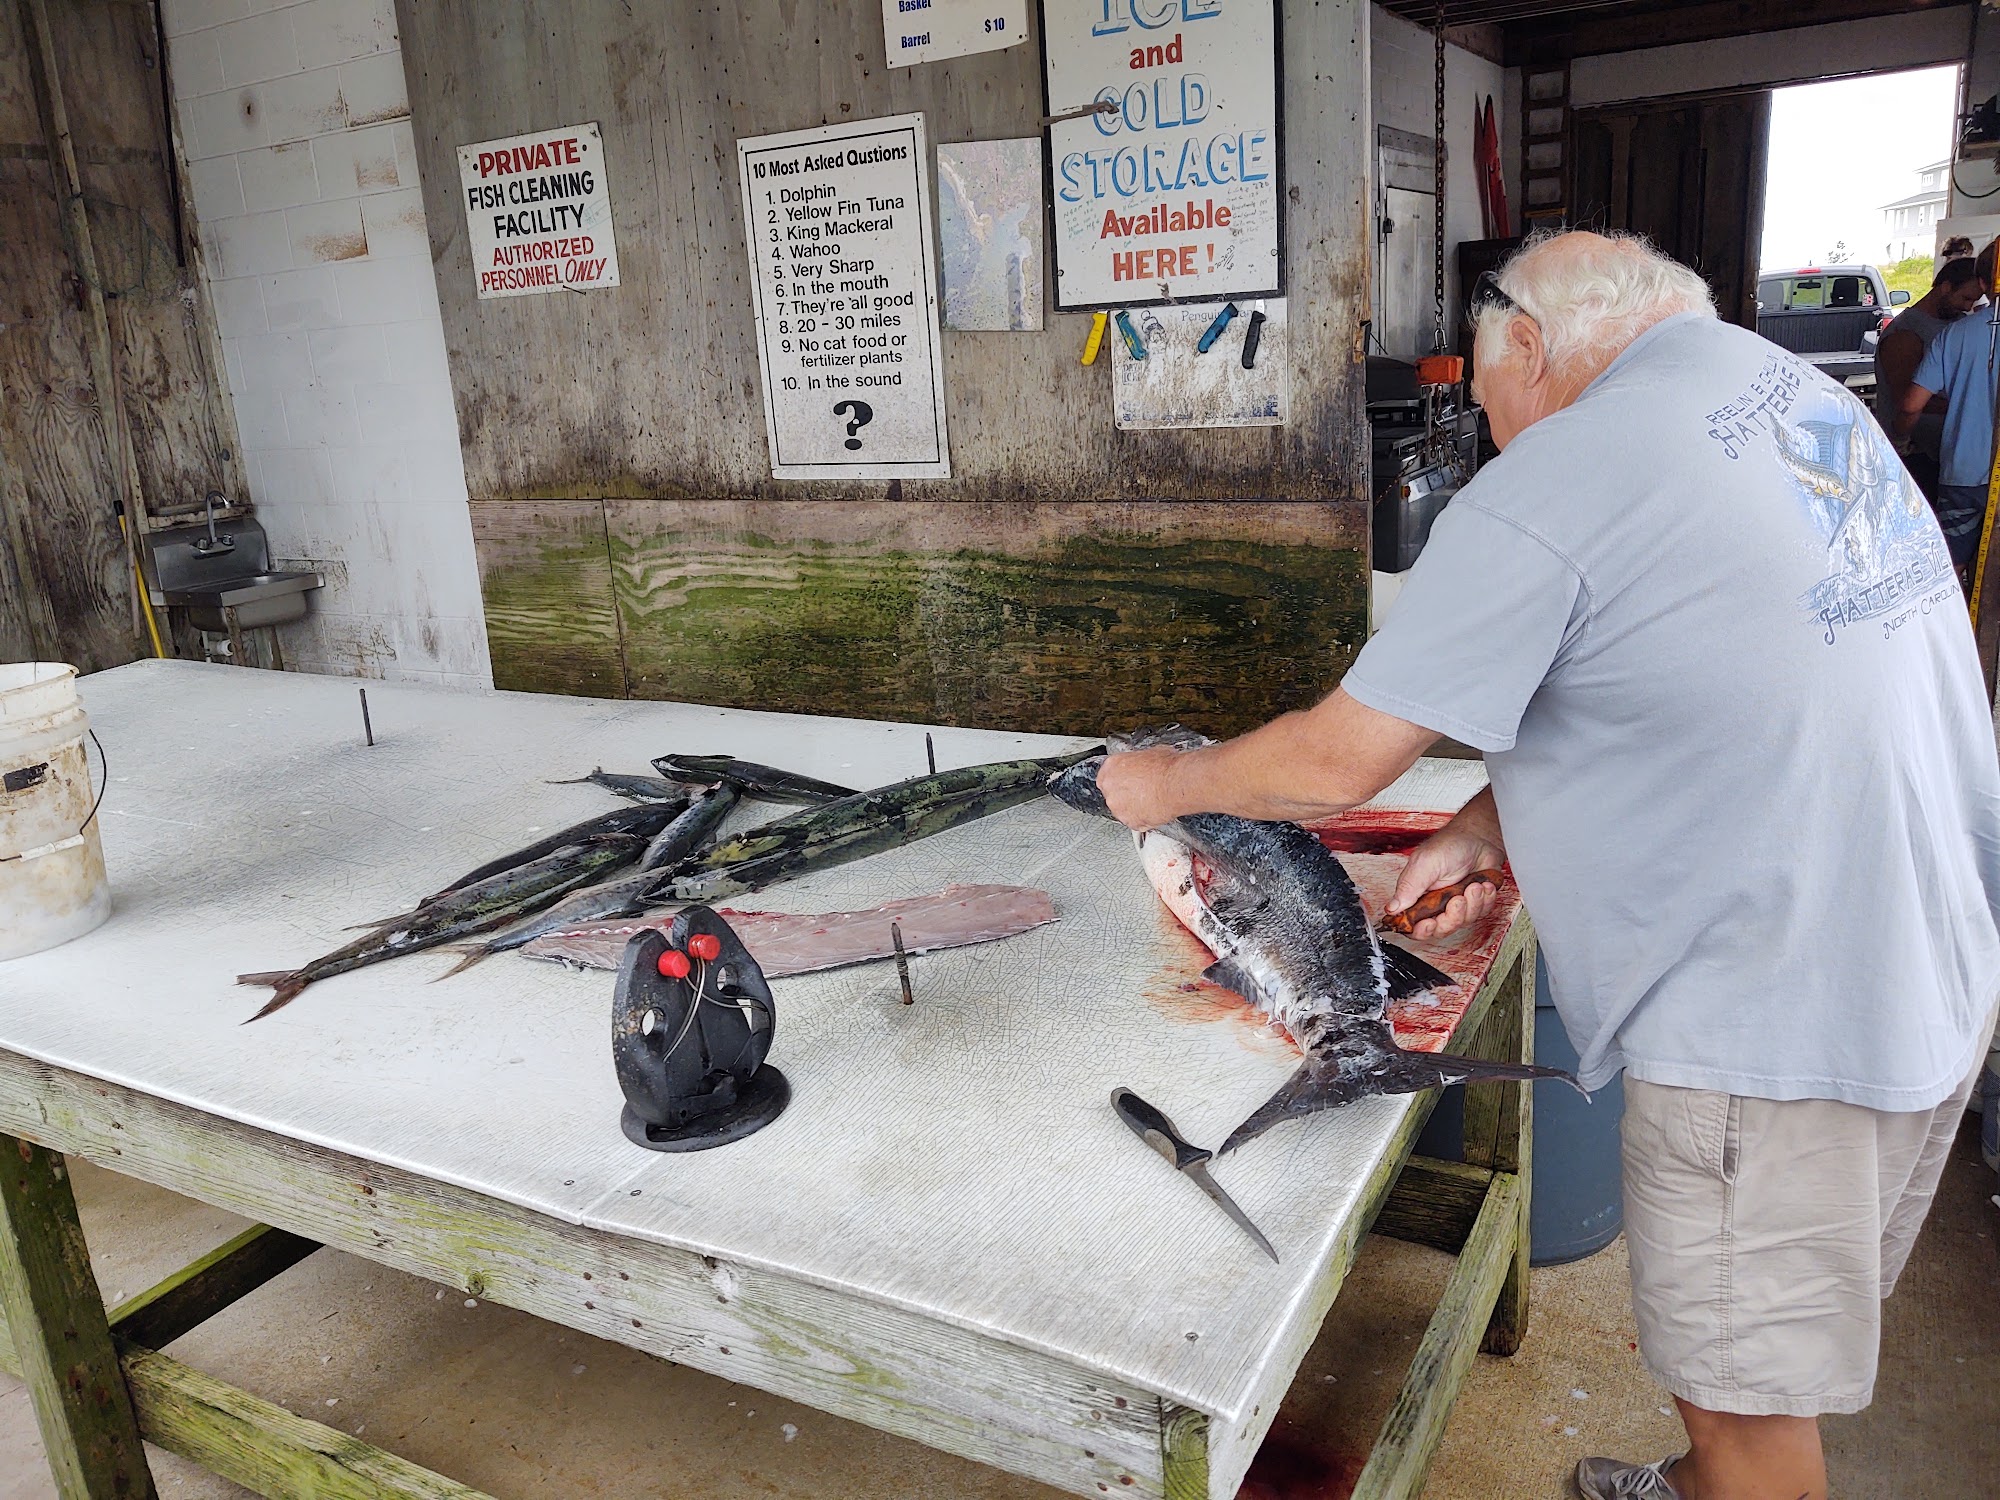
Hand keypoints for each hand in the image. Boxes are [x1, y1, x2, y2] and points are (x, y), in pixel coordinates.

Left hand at [1095, 746, 1184, 830]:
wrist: (1176, 785)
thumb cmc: (1166, 768)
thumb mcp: (1149, 754)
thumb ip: (1138, 763)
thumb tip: (1144, 765)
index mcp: (1111, 766)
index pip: (1108, 775)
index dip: (1121, 779)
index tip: (1129, 781)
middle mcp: (1110, 787)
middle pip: (1113, 794)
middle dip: (1126, 794)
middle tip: (1142, 791)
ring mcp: (1118, 807)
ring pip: (1122, 809)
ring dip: (1133, 807)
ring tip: (1150, 801)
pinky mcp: (1129, 822)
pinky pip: (1134, 822)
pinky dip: (1142, 819)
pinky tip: (1154, 810)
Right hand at [1386, 820, 1505, 941]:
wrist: (1481, 836)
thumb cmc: (1451, 844)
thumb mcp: (1425, 863)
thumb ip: (1409, 887)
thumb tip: (1391, 908)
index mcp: (1417, 895)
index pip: (1413, 925)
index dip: (1421, 930)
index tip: (1430, 923)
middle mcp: (1436, 903)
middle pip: (1441, 929)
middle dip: (1452, 917)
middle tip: (1457, 900)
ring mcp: (1456, 904)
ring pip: (1463, 922)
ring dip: (1472, 904)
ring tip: (1474, 885)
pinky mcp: (1475, 902)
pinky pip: (1481, 913)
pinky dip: (1486, 900)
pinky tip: (1483, 884)